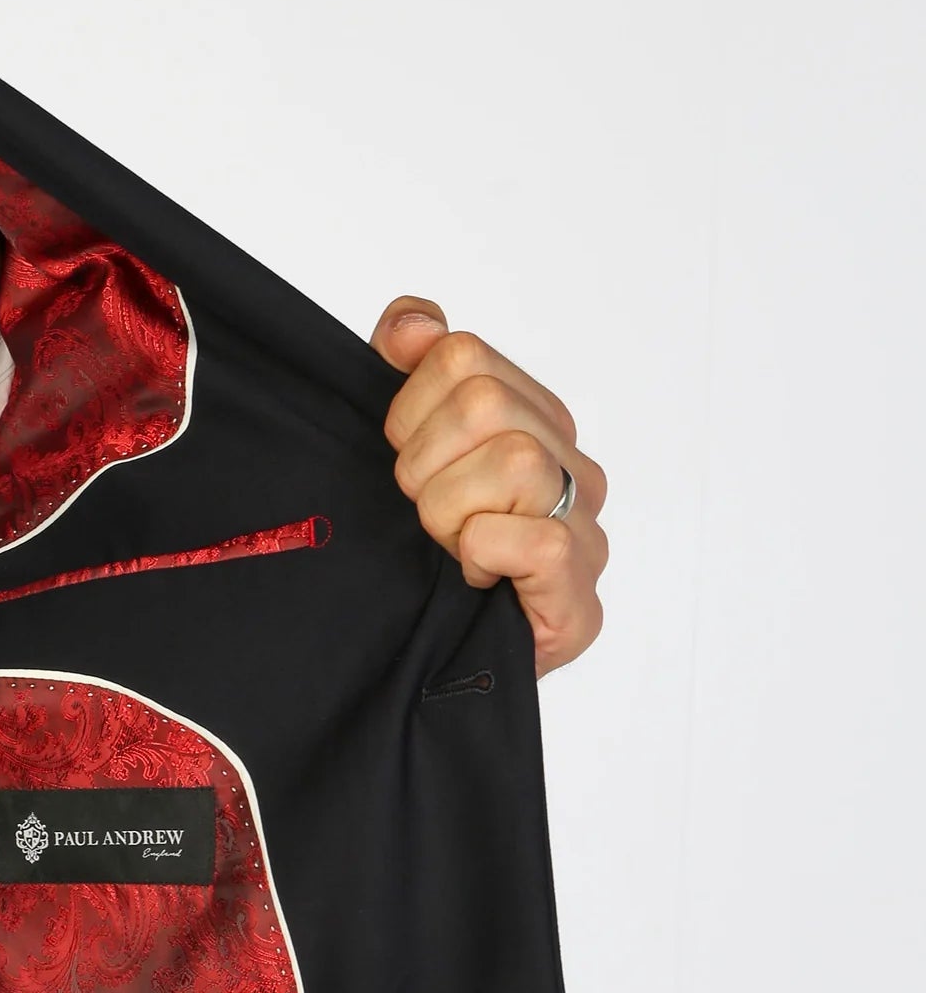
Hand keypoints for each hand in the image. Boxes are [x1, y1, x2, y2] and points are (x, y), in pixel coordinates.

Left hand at [370, 297, 607, 674]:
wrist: (439, 667)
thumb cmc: (429, 561)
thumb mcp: (406, 453)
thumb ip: (408, 371)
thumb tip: (411, 325)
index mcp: (534, 420)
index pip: (459, 355)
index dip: (409, 413)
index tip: (411, 466)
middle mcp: (573, 465)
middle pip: (482, 404)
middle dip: (425, 469)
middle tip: (427, 517)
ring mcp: (586, 530)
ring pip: (513, 463)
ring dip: (450, 516)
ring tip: (452, 550)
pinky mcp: (582, 598)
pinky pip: (537, 539)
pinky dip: (486, 556)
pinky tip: (478, 578)